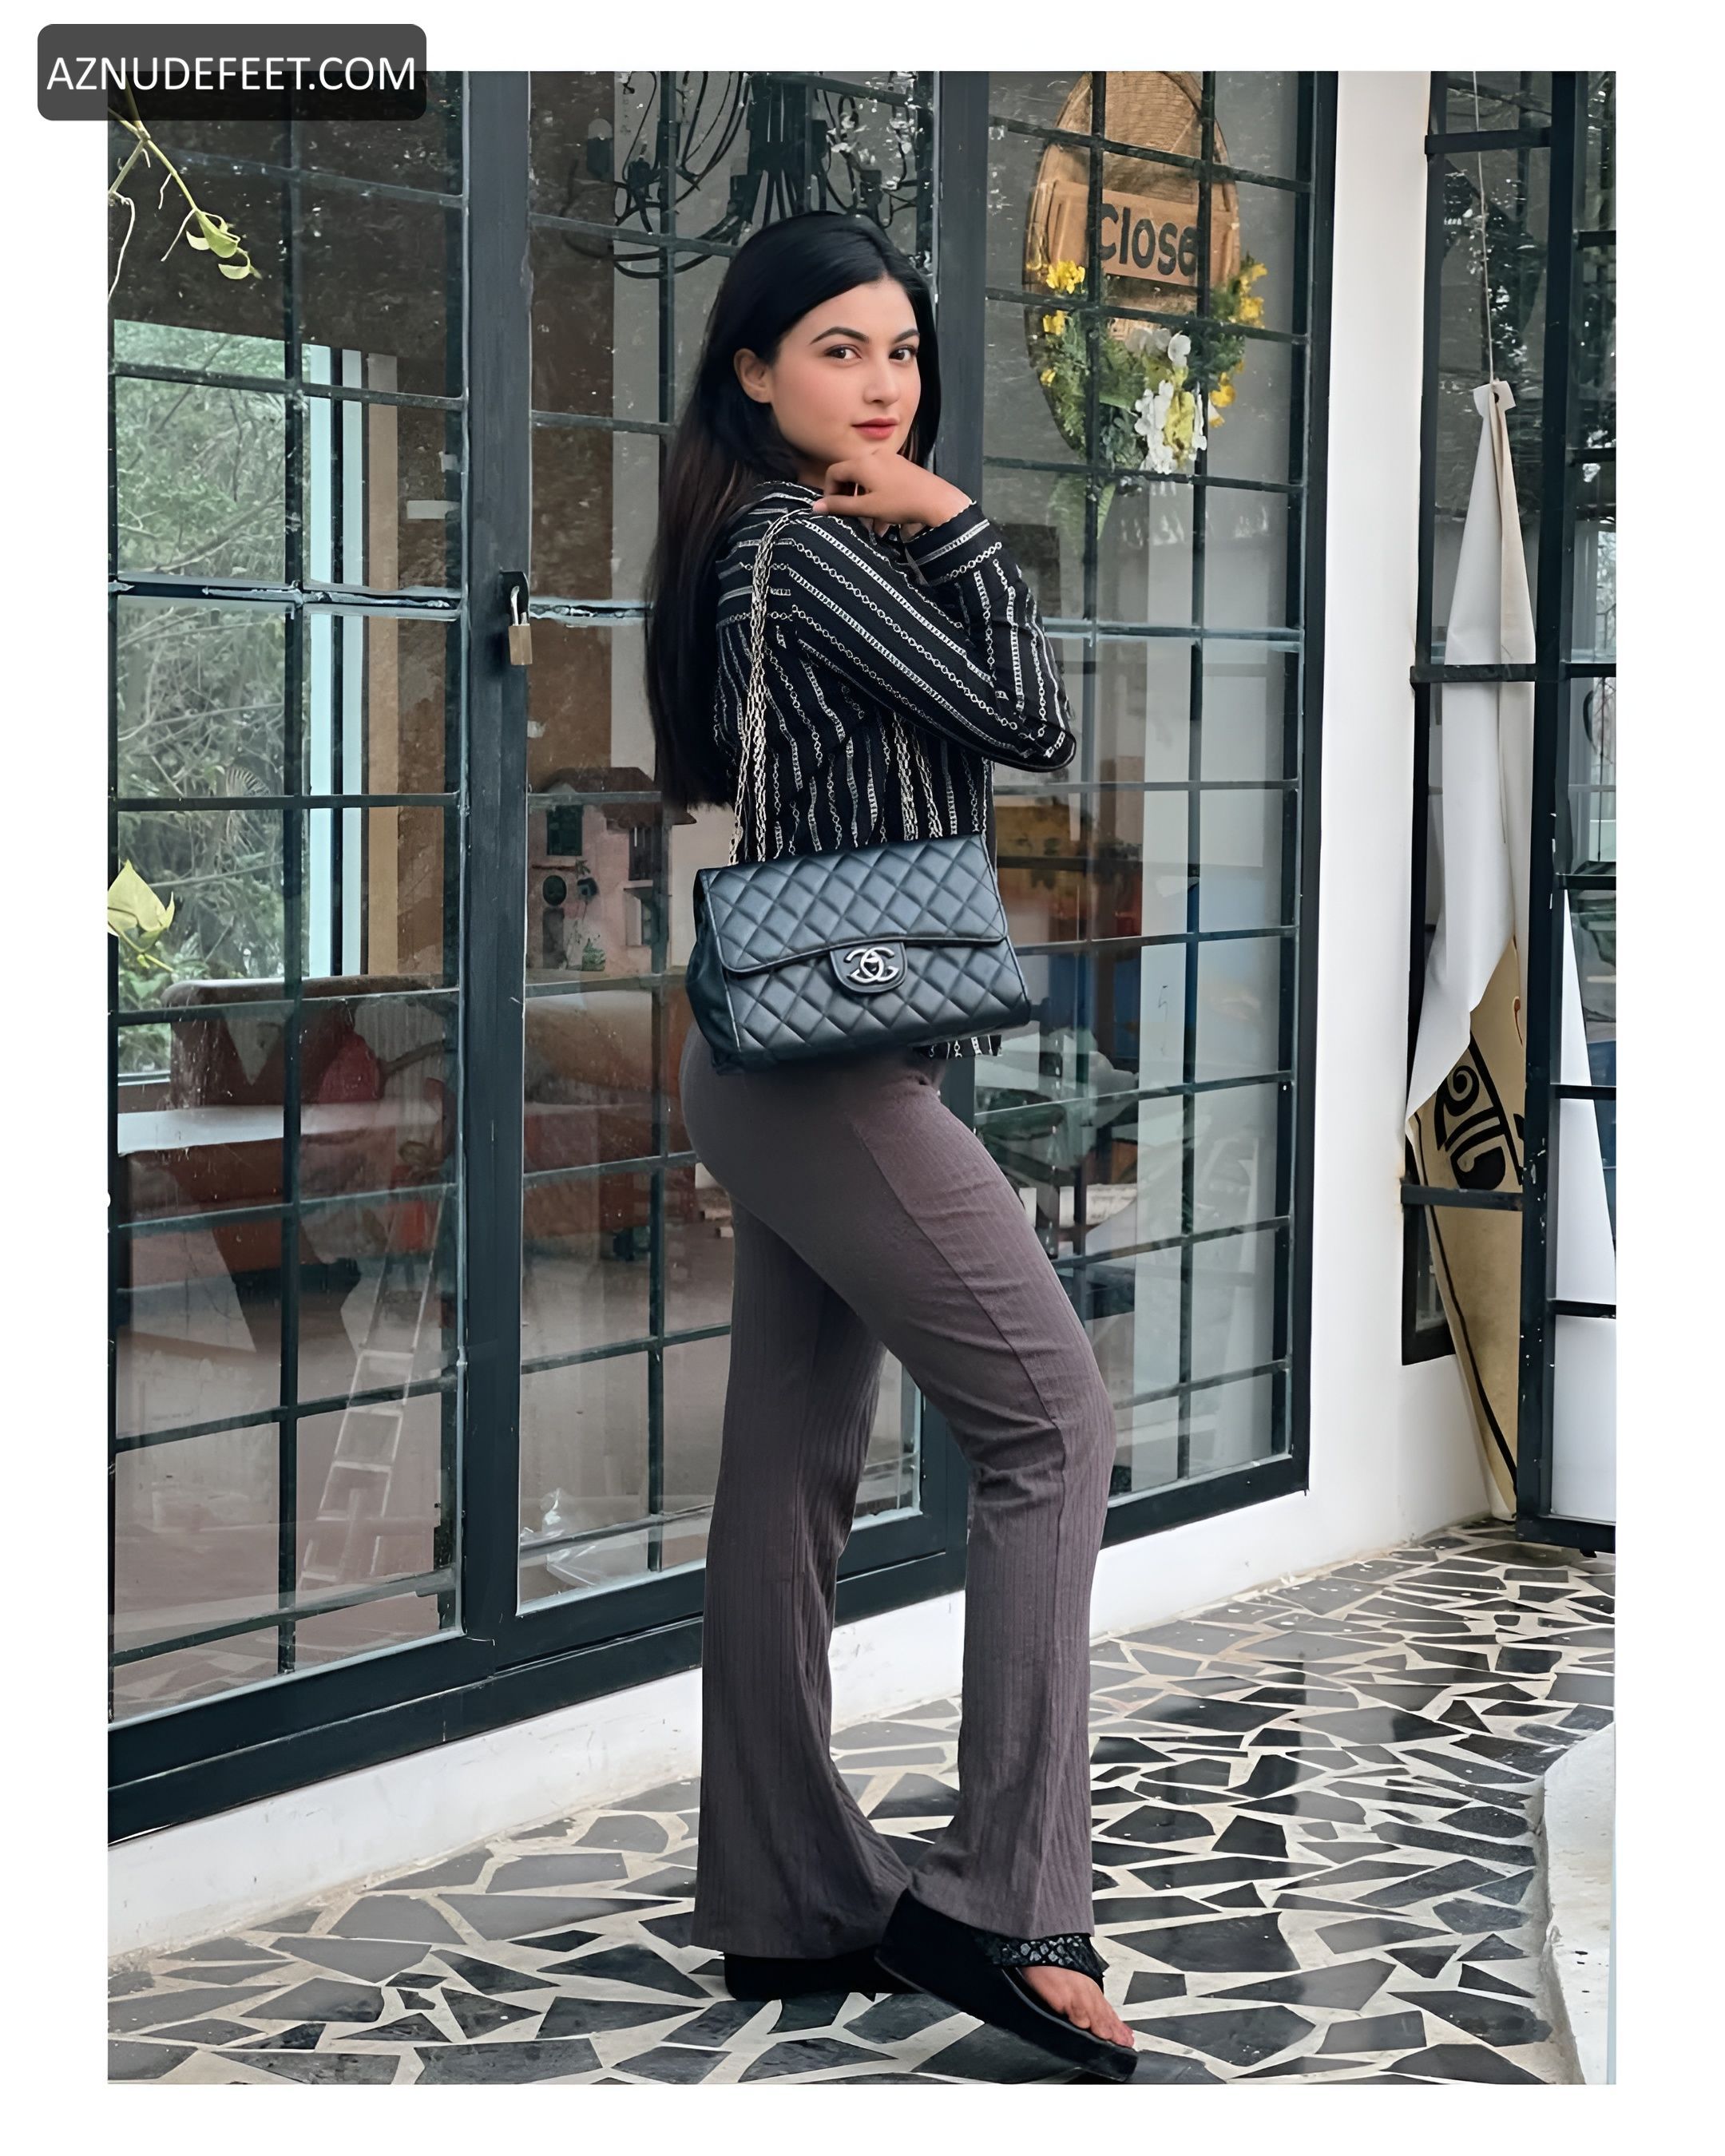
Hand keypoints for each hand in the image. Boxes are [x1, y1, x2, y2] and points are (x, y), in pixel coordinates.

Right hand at [808, 448, 972, 539]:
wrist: (936, 500)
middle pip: (850, 473)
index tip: (833, 509)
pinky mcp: (901, 467)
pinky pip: (880, 478)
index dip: (829, 491)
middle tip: (849, 514)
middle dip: (846, 495)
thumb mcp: (867, 507)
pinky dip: (875, 494)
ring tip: (868, 519)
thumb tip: (815, 507)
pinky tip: (883, 515)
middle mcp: (874, 456)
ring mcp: (889, 460)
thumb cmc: (900, 503)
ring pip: (866, 478)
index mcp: (862, 463)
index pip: (834, 472)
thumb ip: (840, 506)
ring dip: (862, 498)